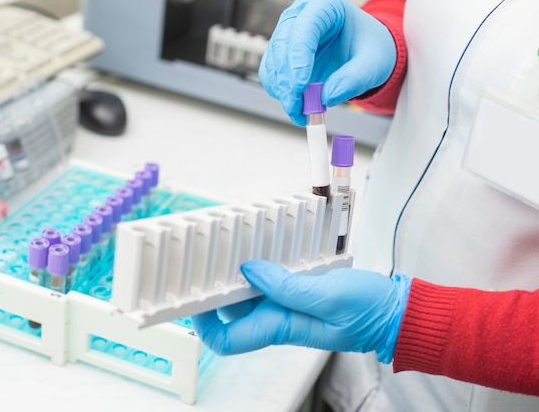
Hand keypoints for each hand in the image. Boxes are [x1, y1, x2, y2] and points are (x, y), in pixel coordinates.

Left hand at [192, 259, 410, 362]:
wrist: (393, 311)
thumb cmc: (367, 311)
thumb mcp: (327, 297)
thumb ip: (286, 286)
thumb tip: (248, 272)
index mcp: (279, 327)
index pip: (226, 339)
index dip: (203, 323)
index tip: (193, 298)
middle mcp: (277, 318)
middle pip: (230, 309)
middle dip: (216, 286)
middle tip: (209, 258)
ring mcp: (286, 304)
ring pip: (248, 291)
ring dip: (239, 271)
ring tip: (234, 246)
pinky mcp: (297, 292)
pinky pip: (270, 279)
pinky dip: (263, 264)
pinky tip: (265, 246)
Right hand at [259, 0, 396, 124]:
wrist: (365, 52)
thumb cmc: (370, 48)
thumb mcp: (372, 64)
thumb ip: (353, 80)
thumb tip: (326, 98)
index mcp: (325, 6)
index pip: (304, 29)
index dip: (298, 59)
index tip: (300, 87)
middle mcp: (300, 16)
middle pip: (282, 46)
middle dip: (287, 82)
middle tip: (297, 108)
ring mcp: (287, 34)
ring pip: (273, 63)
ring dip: (282, 91)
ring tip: (301, 112)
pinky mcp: (280, 54)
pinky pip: (271, 75)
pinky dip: (280, 93)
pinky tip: (296, 106)